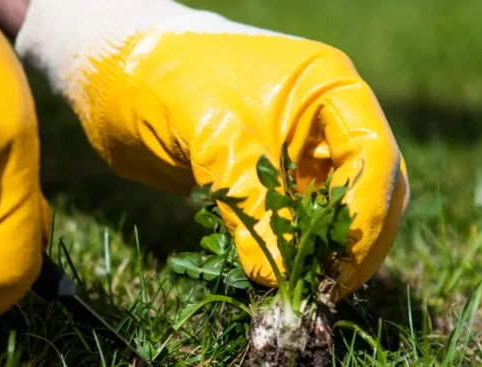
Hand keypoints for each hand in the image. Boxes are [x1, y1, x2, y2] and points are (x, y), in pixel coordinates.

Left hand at [17, 0, 408, 300]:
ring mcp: (296, 151)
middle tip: (319, 287)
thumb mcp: (212, 133)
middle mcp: (323, 119)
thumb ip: (250, 199)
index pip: (373, 155)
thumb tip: (277, 273)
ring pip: (330, 213)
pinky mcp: (266, 179)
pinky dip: (284, 250)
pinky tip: (267, 272)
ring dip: (316, 251)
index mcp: (327, 86)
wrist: (108, 70)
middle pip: (367, 190)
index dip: (366, 213)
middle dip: (349, 241)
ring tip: (291, 287)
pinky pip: (291, 223)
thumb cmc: (162, 76)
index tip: (340, 261)